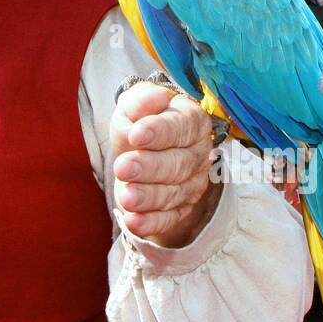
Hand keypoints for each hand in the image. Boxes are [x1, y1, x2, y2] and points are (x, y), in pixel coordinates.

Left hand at [110, 81, 222, 248]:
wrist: (143, 149)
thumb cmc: (141, 121)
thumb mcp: (134, 104)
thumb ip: (141, 99)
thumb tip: (155, 98)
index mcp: (193, 120)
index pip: (181, 127)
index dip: (160, 131)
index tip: (137, 135)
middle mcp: (198, 153)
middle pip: (178, 164)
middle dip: (150, 167)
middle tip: (124, 167)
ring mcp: (192, 183)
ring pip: (173, 193)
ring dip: (149, 197)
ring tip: (126, 196)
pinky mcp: (180, 208)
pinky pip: (168, 219)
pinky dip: (151, 223)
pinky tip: (134, 221)